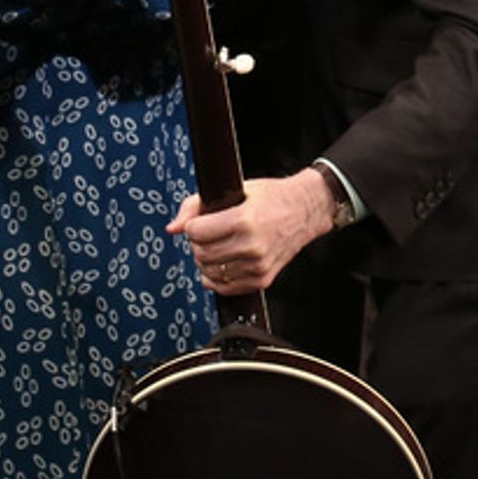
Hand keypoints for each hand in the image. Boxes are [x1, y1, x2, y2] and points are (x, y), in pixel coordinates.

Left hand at [167, 167, 337, 289]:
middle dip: (197, 244)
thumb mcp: (235, 191)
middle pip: (200, 254)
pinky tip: (222, 262)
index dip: (193, 226)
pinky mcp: (261, 280)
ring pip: (209, 273)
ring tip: (217, 246)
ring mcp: (257, 266)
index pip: (196, 232)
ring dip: (206, 261)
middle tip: (208, 234)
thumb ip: (195, 206)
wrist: (305, 211)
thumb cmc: (271, 198)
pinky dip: (216, 277)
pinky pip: (224, 287)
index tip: (201, 222)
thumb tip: (172, 229)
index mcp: (244, 221)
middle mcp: (252, 246)